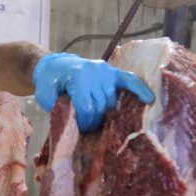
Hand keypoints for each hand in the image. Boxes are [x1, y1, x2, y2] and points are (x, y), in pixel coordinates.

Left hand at [33, 52, 154, 131]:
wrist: (54, 65)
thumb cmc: (49, 82)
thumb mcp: (44, 96)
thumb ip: (55, 108)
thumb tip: (71, 124)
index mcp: (77, 77)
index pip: (87, 108)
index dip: (85, 122)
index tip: (81, 129)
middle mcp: (94, 73)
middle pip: (102, 106)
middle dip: (95, 120)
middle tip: (90, 128)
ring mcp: (105, 71)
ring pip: (113, 101)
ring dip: (109, 113)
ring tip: (103, 122)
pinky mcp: (113, 72)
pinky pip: (129, 80)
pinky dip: (140, 89)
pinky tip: (150, 100)